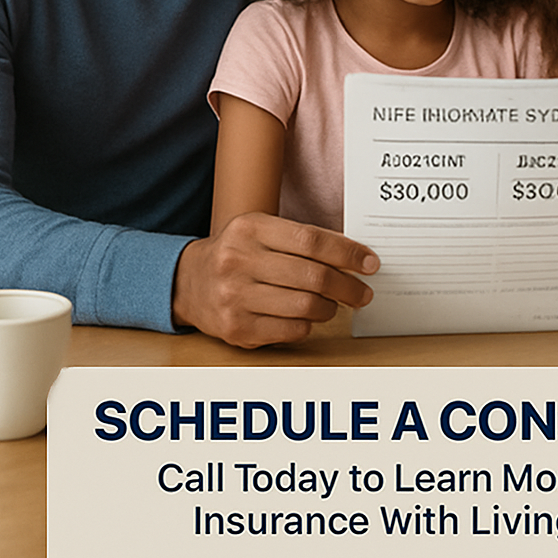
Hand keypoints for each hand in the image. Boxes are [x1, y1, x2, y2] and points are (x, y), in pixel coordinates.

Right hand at [171, 212, 378, 347]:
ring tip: (334, 304)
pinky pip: (291, 329)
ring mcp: (234, 297)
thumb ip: (304, 240)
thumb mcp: (263, 232)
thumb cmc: (239, 253)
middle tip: (363, 292)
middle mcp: (239, 261)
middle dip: (348, 286)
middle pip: (313, 276)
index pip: (312, 240)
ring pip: (305, 306)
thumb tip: (356, 256)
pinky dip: (309, 324)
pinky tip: (309, 317)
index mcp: (251, 228)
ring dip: (330, 308)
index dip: (348, 253)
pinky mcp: (236, 328)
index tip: (370, 263)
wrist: (187, 282)